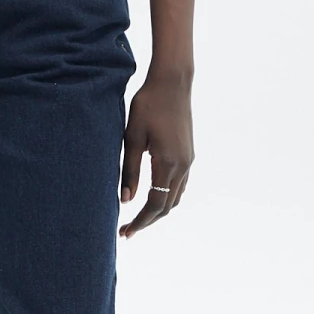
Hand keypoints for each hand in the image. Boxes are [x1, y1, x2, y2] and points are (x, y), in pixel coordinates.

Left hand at [118, 72, 193, 237]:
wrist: (172, 82)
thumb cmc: (147, 105)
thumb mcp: (132, 137)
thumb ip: (129, 171)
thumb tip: (126, 201)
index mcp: (168, 163)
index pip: (155, 204)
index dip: (140, 221)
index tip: (125, 231)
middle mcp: (183, 166)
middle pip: (167, 206)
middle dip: (147, 221)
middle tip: (127, 231)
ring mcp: (189, 160)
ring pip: (175, 197)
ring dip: (158, 210)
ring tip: (138, 218)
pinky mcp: (189, 153)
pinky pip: (180, 185)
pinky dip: (166, 197)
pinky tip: (152, 196)